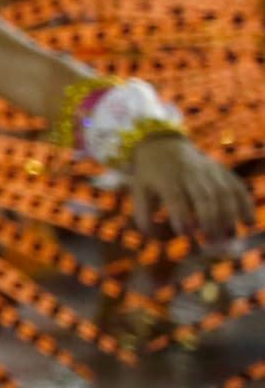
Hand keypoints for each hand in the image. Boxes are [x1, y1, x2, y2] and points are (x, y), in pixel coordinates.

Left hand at [124, 134, 253, 241]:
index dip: (182, 216)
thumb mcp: (139, 191)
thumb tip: (158, 239)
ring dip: (229, 216)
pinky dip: (245, 204)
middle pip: (204, 196)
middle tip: (211, 242)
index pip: (175, 197)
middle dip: (210, 220)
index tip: (185, 234)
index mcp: (166, 178)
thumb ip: (143, 215)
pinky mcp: (222, 171)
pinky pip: (237, 187)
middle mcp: (189, 173)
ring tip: (229, 237)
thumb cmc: (150, 176)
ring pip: (223, 192)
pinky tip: (249, 223)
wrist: (163, 145)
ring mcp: (208, 171)